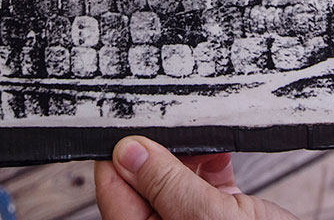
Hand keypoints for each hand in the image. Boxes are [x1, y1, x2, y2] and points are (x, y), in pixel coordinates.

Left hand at [95, 136, 300, 219]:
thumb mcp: (210, 217)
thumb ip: (167, 184)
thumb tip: (128, 151)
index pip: (113, 185)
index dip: (122, 150)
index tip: (139, 123)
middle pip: (141, 178)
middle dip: (161, 149)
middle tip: (181, 129)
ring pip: (171, 175)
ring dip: (188, 152)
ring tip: (208, 145)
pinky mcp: (214, 215)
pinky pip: (199, 181)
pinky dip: (210, 161)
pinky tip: (221, 156)